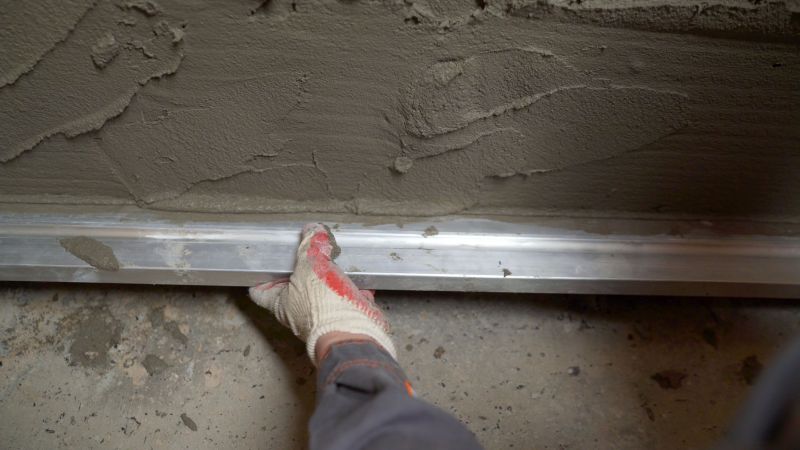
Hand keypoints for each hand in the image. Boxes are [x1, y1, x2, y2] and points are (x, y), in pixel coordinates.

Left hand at [249, 223, 395, 363]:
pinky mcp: (346, 317)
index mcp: (281, 303)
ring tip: (334, 257)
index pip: (261, 291)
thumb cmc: (322, 304)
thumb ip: (310, 246)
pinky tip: (357, 274)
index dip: (260, 278)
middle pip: (294, 288)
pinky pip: (347, 298)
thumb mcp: (311, 265)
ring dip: (330, 277)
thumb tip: (312, 230)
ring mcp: (323, 316)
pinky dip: (352, 287)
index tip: (261, 266)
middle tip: (305, 251)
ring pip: (322, 292)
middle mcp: (299, 312)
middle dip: (302, 270)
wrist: (352, 331)